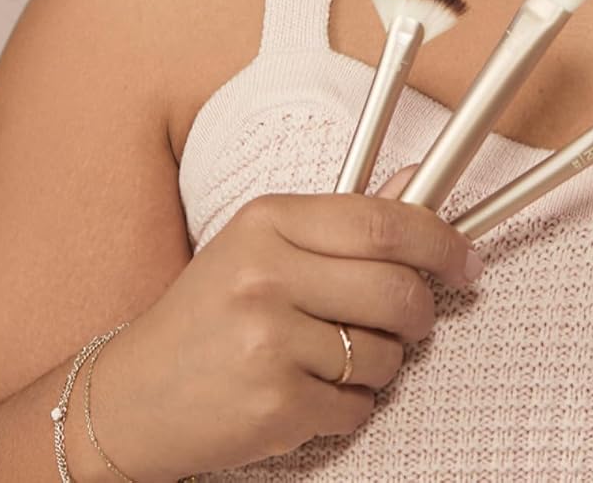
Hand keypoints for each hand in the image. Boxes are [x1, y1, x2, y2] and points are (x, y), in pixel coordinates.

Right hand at [82, 163, 481, 480]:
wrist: (127, 399)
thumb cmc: (205, 315)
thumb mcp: (264, 247)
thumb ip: (345, 220)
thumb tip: (418, 184)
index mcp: (268, 222)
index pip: (382, 223)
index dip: (439, 241)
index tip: (465, 258)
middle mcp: (267, 275)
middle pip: (396, 288)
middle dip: (421, 310)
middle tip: (415, 318)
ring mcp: (269, 342)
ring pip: (383, 354)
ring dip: (380, 364)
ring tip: (336, 359)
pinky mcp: (272, 405)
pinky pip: (357, 406)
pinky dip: (351, 407)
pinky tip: (311, 394)